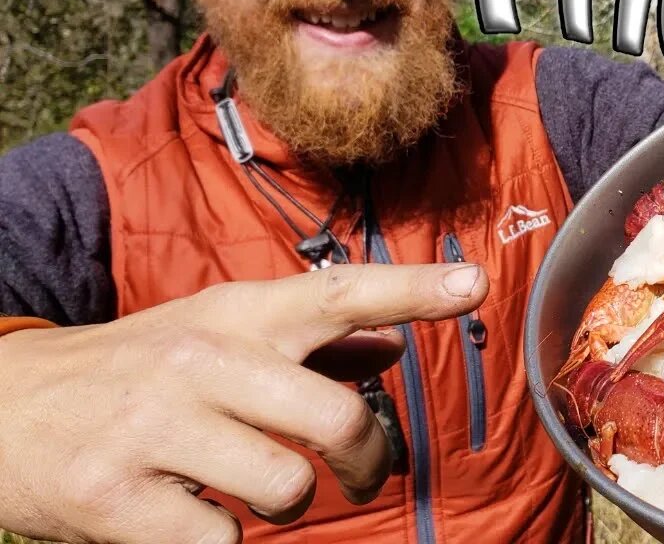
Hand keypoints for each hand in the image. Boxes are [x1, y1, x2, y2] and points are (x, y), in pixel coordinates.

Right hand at [0, 262, 487, 543]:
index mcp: (234, 313)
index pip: (339, 292)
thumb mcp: (218, 333)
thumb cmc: (138, 369)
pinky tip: (193, 517)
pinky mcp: (115, 496)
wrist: (5, 406)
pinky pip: (218, 543)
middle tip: (362, 476)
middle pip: (337, 416)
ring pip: (287, 487)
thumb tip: (393, 338)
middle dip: (368, 461)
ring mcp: (156, 426)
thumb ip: (310, 337)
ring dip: (289, 505)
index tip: (477, 285)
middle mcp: (201, 358)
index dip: (414, 288)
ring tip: (256, 492)